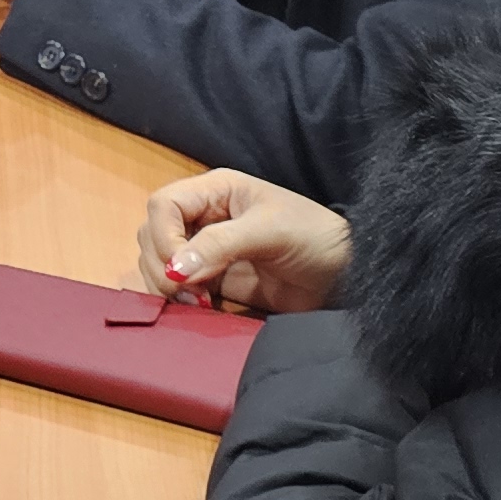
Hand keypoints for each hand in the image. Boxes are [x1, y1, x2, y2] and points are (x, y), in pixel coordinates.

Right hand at [136, 170, 349, 313]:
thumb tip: (175, 269)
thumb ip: (221, 245)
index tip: (179, 268)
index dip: (162, 236)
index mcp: (216, 191)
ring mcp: (208, 252)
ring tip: (197, 302)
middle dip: (161, 265)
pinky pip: (180, 290)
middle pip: (152, 235)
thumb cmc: (315, 238)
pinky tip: (197, 309)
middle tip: (187, 292)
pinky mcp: (216, 283)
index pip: (163, 205)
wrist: (348, 279)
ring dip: (166, 285)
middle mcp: (205, 218)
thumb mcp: (270, 231)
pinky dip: (178, 301)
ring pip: (160, 264)